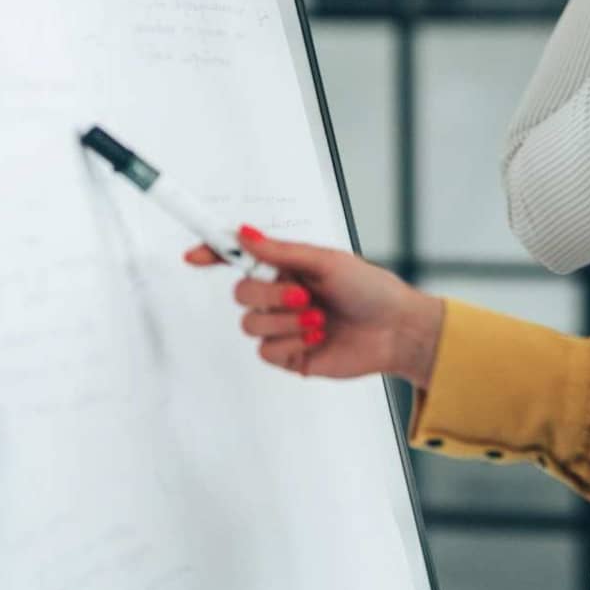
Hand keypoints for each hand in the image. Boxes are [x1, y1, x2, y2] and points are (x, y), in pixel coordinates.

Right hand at [185, 226, 444, 385]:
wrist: (395, 331)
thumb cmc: (370, 290)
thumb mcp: (327, 261)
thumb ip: (281, 251)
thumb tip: (243, 233)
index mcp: (289, 268)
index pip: (240, 259)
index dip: (214, 254)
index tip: (193, 254)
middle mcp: (282, 296)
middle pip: (241, 292)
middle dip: (270, 294)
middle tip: (304, 296)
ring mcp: (284, 327)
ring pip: (250, 324)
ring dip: (286, 321)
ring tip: (319, 320)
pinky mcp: (289, 356)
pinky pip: (266, 351)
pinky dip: (292, 343)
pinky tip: (317, 339)